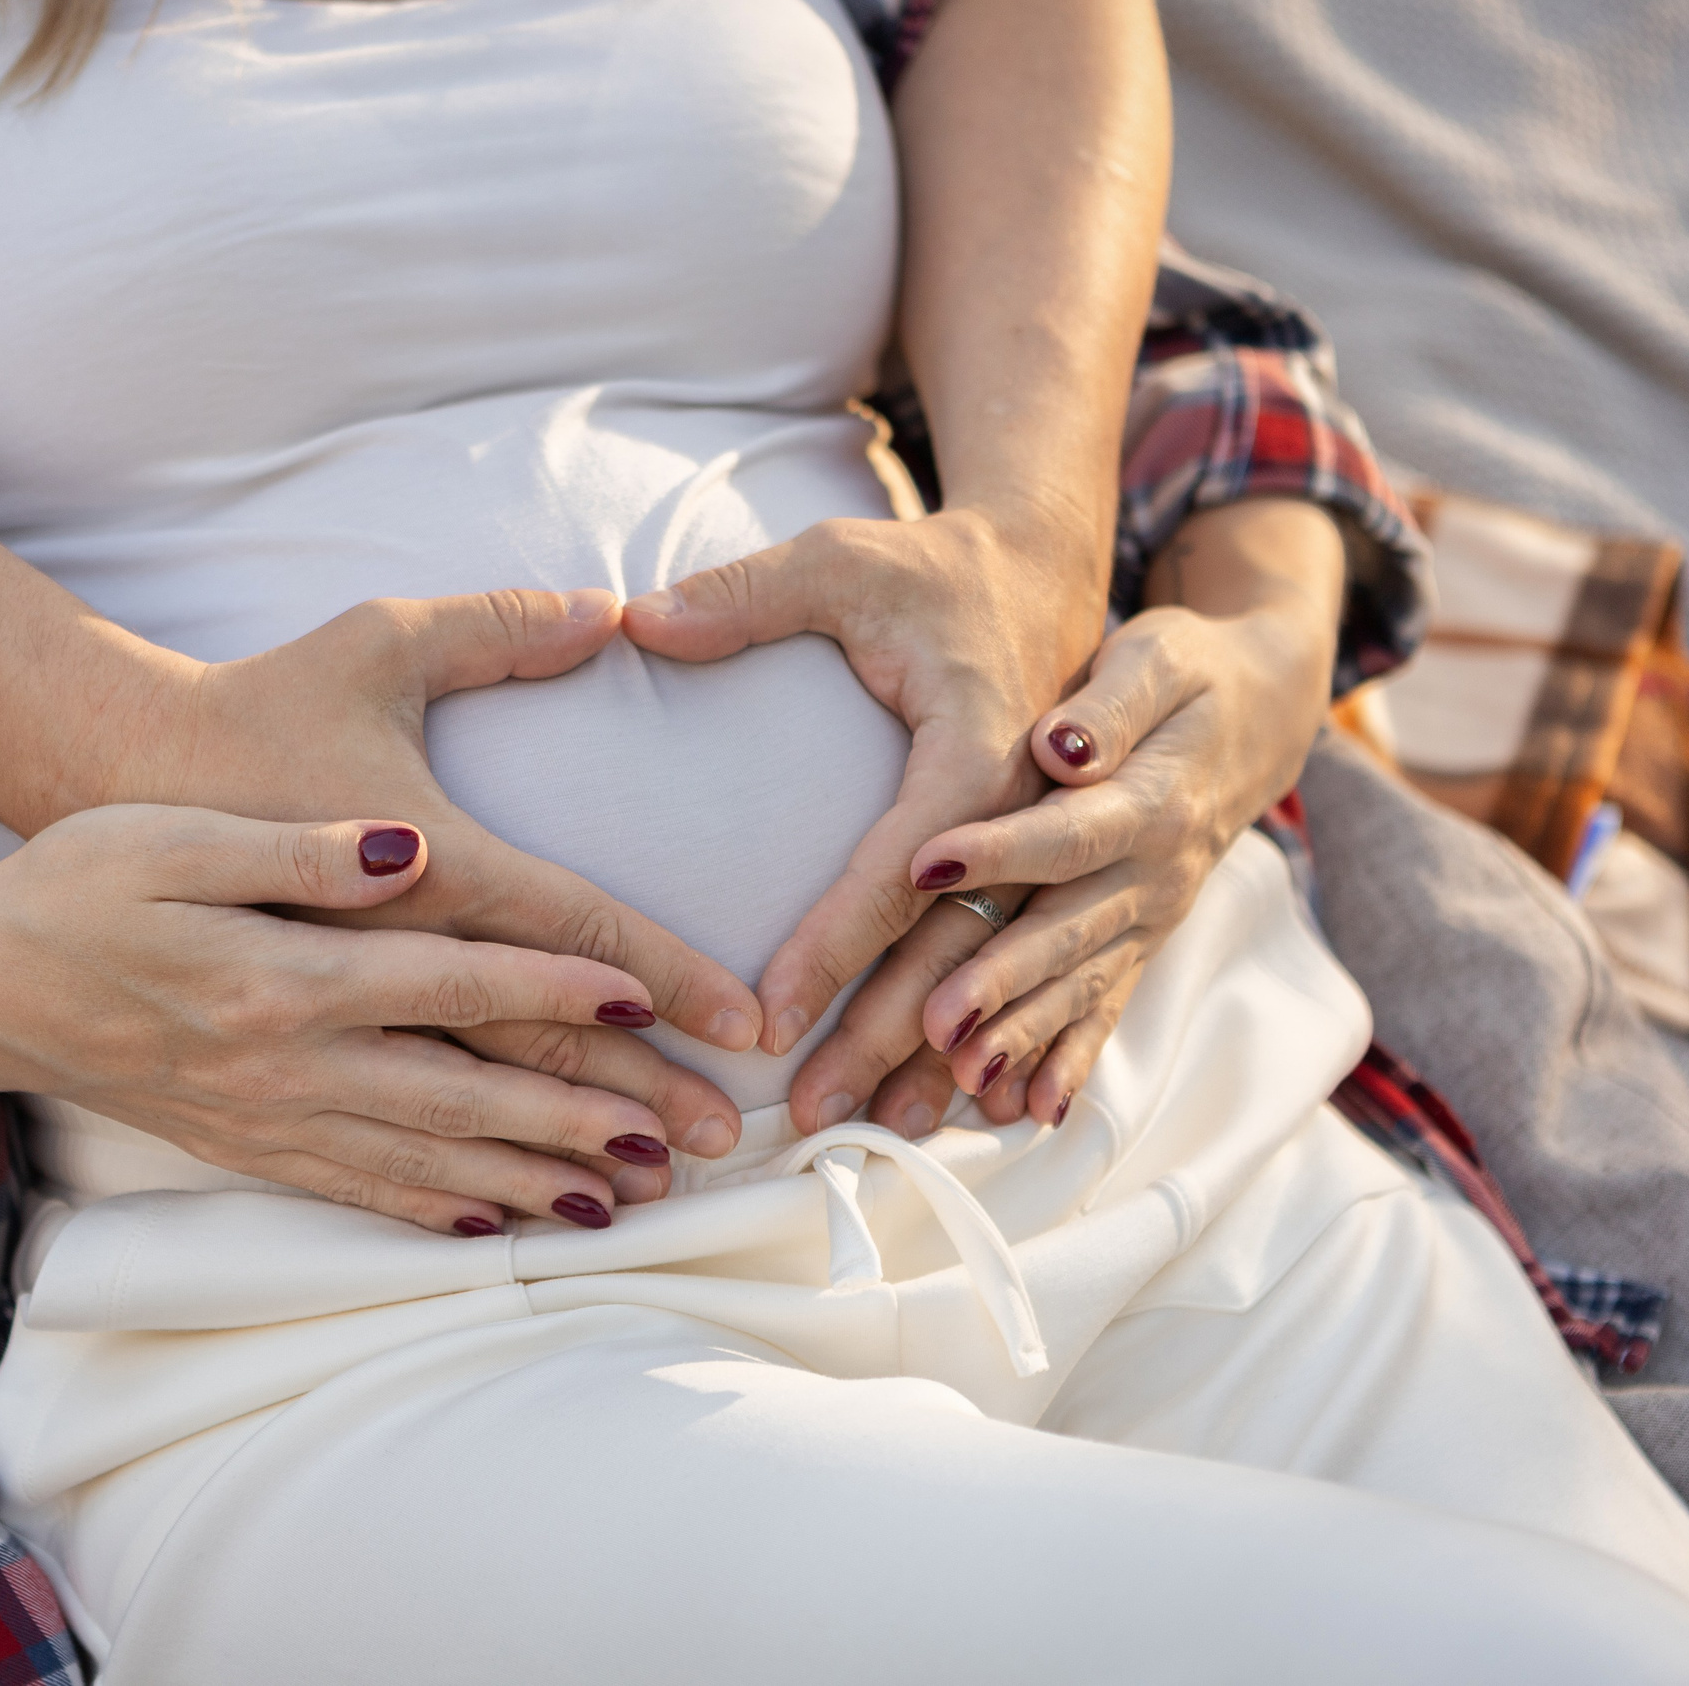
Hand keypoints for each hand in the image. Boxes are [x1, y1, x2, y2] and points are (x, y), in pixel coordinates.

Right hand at [0, 805, 719, 1231]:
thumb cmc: (74, 882)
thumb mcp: (173, 836)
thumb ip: (299, 848)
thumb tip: (408, 849)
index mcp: (280, 975)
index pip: (452, 982)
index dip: (557, 990)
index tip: (650, 1001)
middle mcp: (284, 1063)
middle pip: (462, 1095)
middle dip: (579, 1119)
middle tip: (681, 1142)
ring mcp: (264, 1118)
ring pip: (423, 1161)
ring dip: (526, 1181)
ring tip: (621, 1200)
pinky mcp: (242, 1145)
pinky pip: (356, 1192)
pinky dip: (433, 1214)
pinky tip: (492, 1225)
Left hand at [622, 504, 1107, 1060]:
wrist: (1043, 571)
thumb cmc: (931, 570)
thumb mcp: (842, 561)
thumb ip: (745, 596)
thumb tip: (635, 621)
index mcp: (978, 748)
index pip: (899, 868)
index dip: (835, 943)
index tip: (772, 1012)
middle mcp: (1025, 811)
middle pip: (951, 948)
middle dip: (884, 1035)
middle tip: (812, 1108)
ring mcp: (1050, 846)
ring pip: (995, 974)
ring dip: (941, 1057)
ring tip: (878, 1127)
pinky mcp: (1053, 863)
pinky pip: (1032, 967)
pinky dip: (1003, 1037)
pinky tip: (965, 1101)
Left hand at [780, 498, 1346, 1133]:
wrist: (1260, 711)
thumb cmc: (1186, 671)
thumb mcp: (1156, 658)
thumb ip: (1109, 703)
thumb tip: (1060, 744)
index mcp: (1150, 797)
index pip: (1066, 831)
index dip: (1000, 851)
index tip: (924, 865)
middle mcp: (1155, 871)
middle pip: (1064, 934)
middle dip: (997, 986)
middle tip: (929, 1024)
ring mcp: (1150, 916)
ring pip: (1078, 988)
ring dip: (1019, 1041)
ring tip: (953, 1085)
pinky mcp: (1139, 940)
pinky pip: (1104, 1010)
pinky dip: (1068, 1064)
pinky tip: (1026, 1114)